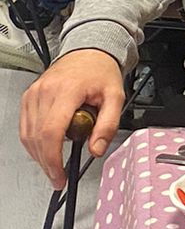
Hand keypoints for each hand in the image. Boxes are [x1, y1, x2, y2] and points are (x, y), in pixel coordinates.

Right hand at [20, 49, 123, 190]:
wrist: (88, 52)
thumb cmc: (100, 71)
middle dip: (47, 163)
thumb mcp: (115, 97)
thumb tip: (96, 149)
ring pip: (27, 135)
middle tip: (58, 176)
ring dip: (39, 154)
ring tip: (55, 163)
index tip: (59, 175)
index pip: (51, 132)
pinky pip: (25, 127)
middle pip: (37, 137)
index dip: (53, 159)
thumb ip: (108, 125)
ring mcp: (34, 94)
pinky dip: (34, 142)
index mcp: (67, 91)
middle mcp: (45, 92)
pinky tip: (47, 147)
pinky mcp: (29, 97)